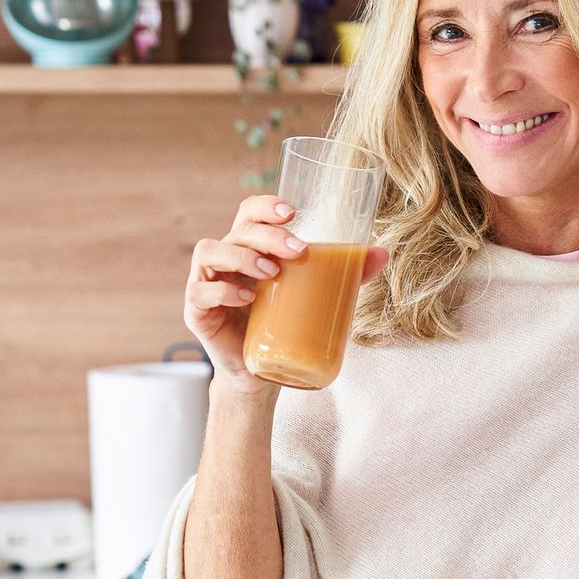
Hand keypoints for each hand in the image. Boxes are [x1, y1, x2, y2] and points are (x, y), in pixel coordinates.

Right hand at [184, 195, 388, 396]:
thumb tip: (382, 254)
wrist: (261, 373)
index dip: (266, 205)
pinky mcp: (197, 311)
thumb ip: (345, 273)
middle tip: (297, 250)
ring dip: (242, 256)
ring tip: (272, 273)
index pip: (250, 212)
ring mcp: (207, 282)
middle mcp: (225, 258)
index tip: (293, 212)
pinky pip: (201, 290)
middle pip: (238, 230)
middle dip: (268, 235)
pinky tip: (248, 297)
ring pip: (211, 250)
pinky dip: (224, 290)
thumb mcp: (315, 295)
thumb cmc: (284, 324)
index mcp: (249, 247)